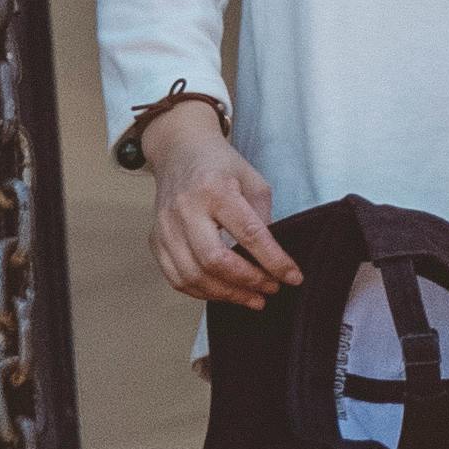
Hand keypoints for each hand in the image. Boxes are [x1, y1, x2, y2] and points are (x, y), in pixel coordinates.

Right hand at [146, 100, 295, 310]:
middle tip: (271, 289)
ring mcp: (166, 227)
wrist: (179, 150)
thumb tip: (271, 257)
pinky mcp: (156, 240)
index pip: (248, 234)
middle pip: (215, 261)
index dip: (273, 261)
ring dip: (228, 294)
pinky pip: (177, 279)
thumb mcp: (252, 179)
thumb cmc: (219, 164)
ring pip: (194, 276)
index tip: (293, 277)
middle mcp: (186, 209)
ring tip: (253, 298)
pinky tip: (225, 292)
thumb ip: (262, 216)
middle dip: (248, 282)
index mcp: (215, 189)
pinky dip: (203, 292)